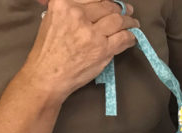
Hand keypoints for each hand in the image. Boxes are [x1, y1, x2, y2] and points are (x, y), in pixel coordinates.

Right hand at [22, 0, 138, 103]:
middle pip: (107, 7)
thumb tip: (86, 5)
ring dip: (129, 21)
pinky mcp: (102, 49)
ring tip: (133, 23)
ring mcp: (92, 33)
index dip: (105, 1)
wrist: (47, 76)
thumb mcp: (52, 20)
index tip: (110, 4)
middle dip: (120, 9)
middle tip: (127, 12)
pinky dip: (130, 37)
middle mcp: (78, 15)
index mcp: (63, 5)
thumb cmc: (48, 52)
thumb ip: (68, 9)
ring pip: (118, 20)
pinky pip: (123, 38)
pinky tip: (132, 37)